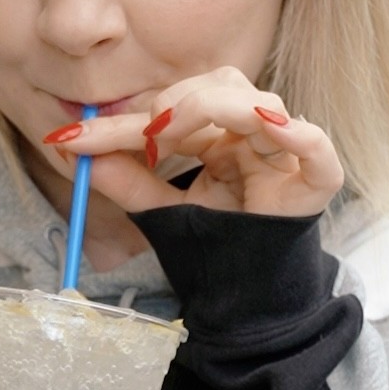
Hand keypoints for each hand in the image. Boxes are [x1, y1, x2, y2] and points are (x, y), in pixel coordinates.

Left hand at [43, 67, 343, 220]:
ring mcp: (285, 156)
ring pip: (260, 103)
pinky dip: (295, 133)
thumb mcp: (162, 212)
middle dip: (176, 101)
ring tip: (172, 136)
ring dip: (214, 108)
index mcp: (218, 139)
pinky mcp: (315, 181)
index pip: (172, 113)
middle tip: (144, 134)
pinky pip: (314, 145)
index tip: (73, 137)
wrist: (251, 303)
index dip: (122, 122)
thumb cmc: (215, 249)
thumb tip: (73, 150)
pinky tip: (266, 130)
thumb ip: (127, 182)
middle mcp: (251, 138)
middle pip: (221, 86)